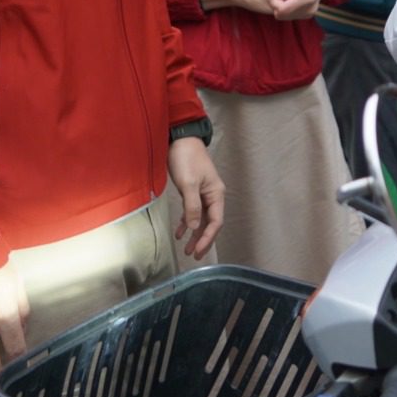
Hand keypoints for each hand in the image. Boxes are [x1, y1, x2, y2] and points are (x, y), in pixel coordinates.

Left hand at [168, 137, 223, 258]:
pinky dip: (187, 222)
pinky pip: (192, 212)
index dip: (208, 238)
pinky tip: (180, 233)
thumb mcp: (189, 183)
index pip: (216, 222)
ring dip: (195, 234)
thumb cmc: (187, 159)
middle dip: (203, 240)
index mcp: (216, 194)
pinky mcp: (192, 191)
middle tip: (195, 256)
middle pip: (210, 223)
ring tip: (187, 249)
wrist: (181, 140)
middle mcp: (212, 196)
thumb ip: (192, 206)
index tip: (199, 251)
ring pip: (201, 219)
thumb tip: (194, 228)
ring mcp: (203, 194)